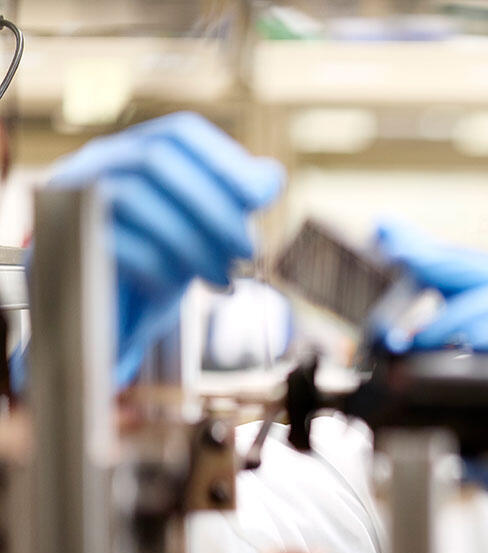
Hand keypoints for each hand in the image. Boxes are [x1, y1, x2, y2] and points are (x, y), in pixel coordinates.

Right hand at [45, 112, 283, 386]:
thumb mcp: (201, 233)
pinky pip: (116, 242)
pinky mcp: (59, 243)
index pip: (180, 133)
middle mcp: (93, 166)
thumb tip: (271, 176)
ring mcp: (68, 200)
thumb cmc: (156, 270)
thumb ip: (231, 203)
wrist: (104, 326)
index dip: (224, 159)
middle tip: (250, 250)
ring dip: (194, 242)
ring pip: (135, 197)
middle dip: (213, 206)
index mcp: (131, 154)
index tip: (261, 198)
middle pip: (157, 160)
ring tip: (224, 279)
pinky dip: (161, 268)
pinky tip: (179, 291)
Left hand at [373, 222, 487, 552]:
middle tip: (390, 244)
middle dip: (436, 256)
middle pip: (487, 276)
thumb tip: (374, 401)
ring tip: (415, 336)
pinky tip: (469, 342)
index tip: (385, 233)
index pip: (464, 288)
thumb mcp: (460, 435)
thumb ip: (428, 412)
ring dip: (459, 308)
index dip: (427, 257)